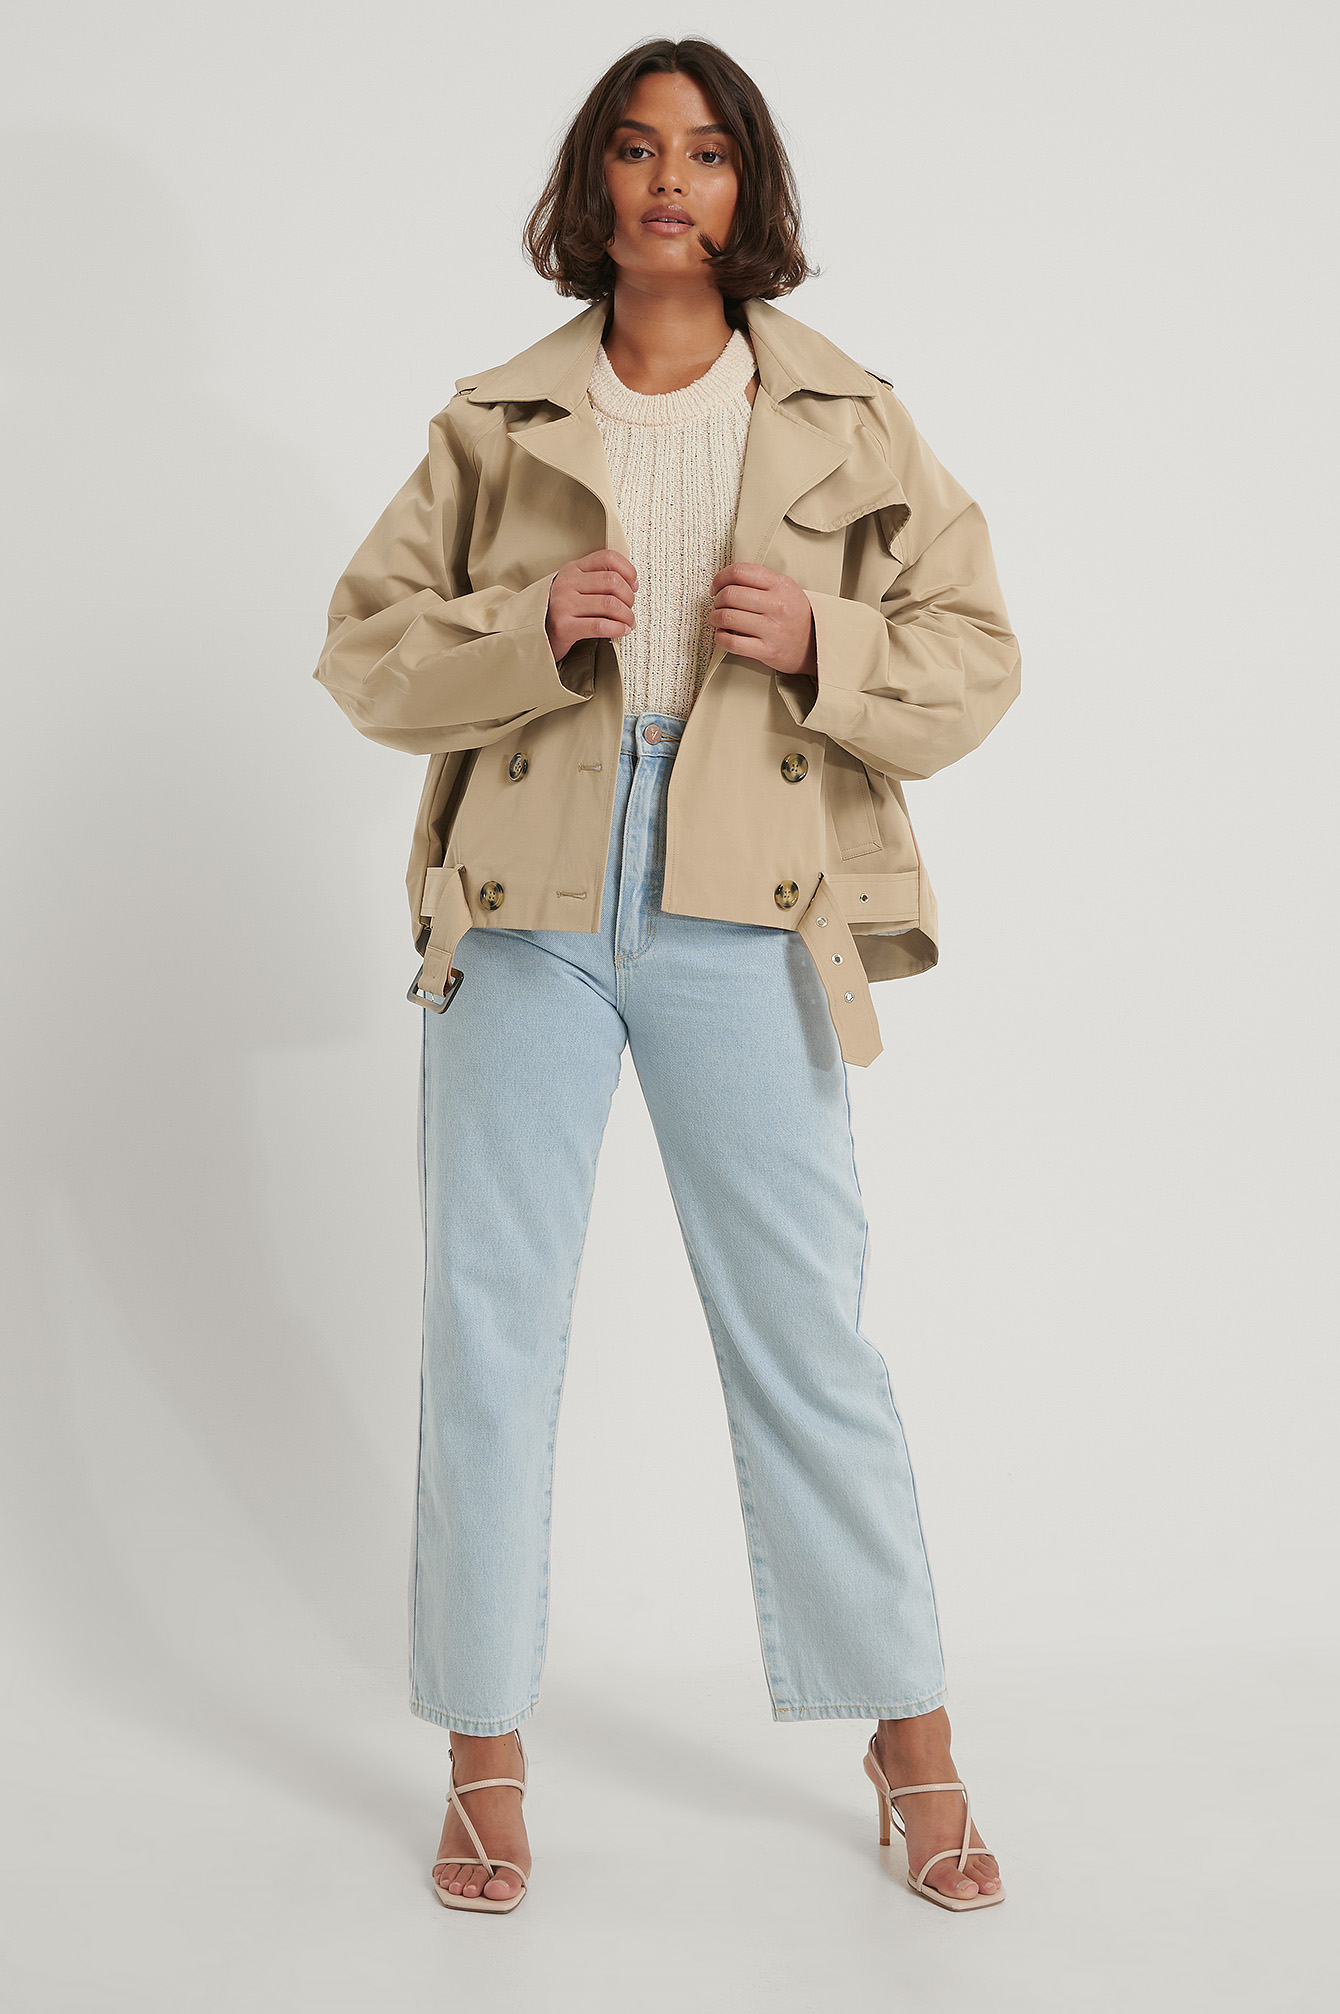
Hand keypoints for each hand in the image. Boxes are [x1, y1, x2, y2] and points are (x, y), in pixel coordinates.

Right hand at [545, 548, 636, 663]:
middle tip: (629, 609)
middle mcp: (567, 583)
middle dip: (629, 598)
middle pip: (613, 582)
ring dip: (626, 616)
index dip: (628, 570)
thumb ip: (598, 580)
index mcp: (573, 570)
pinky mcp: (564, 626)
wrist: (536, 636)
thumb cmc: (562, 613)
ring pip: (610, 604)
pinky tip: (621, 631)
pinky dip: (617, 629)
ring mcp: (564, 604)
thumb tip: (631, 583)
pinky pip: (600, 625)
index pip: (607, 558)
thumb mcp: (576, 588)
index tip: (633, 585)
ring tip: (628, 623)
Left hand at [706, 562, 816, 676]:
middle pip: (730, 594)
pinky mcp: (767, 651)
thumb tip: (728, 579)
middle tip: (717, 605)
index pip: (741, 572)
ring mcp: (773, 629)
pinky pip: (733, 643)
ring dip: (714, 618)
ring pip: (728, 617)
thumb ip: (761, 581)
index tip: (716, 586)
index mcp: (781, 585)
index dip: (721, 578)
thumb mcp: (787, 590)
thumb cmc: (797, 617)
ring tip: (716, 620)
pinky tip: (722, 635)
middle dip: (717, 600)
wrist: (817, 646)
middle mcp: (778, 605)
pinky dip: (720, 638)